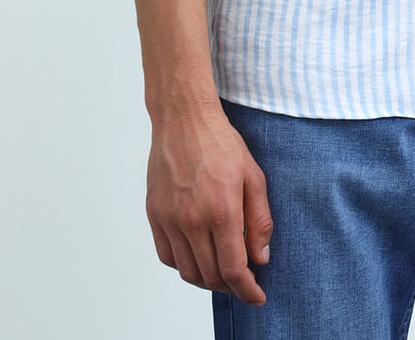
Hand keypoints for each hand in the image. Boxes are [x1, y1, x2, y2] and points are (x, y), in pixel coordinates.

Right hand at [145, 106, 272, 304]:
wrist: (184, 118)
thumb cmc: (221, 142)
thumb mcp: (253, 176)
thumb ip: (260, 220)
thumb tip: (261, 258)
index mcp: (221, 210)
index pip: (233, 269)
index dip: (247, 290)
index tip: (257, 296)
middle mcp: (191, 219)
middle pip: (210, 276)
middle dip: (231, 286)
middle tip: (244, 281)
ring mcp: (169, 219)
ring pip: (187, 271)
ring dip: (207, 280)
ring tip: (222, 272)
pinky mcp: (154, 214)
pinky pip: (167, 256)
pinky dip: (184, 265)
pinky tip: (198, 256)